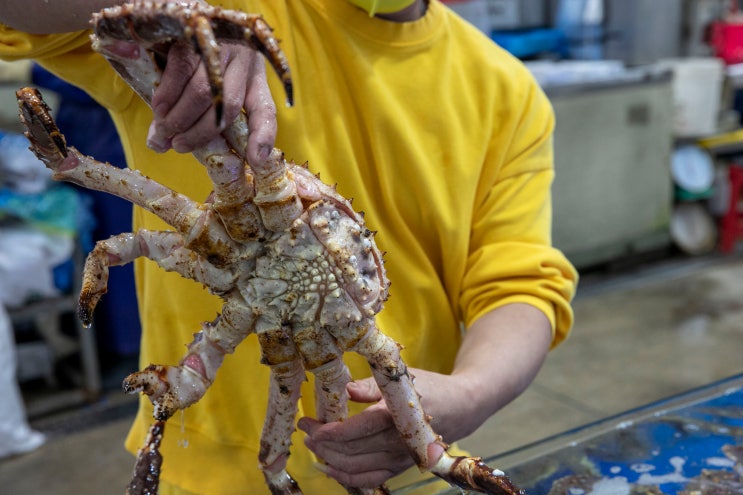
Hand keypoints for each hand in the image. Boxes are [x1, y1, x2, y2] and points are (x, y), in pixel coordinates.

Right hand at [146, 41, 276, 164]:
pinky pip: (181, 72)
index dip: (263, 136)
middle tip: (179, 146)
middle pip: (228, 106)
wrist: (176, 11)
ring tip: (164, 131)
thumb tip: (158, 146)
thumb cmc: (191, 57)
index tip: (256, 159)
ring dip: (180, 119)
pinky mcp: (195, 35)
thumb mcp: (200, 84)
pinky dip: (167, 96)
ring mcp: (221, 46)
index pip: (265, 108)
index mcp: (254, 76)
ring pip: (204, 93)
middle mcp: (243, 60)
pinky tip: (159, 108)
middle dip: (201, 133)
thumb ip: (186, 116)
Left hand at [297, 369, 471, 487]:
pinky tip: (331, 468)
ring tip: (313, 446)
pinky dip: (347, 477)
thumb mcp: (402, 377)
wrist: (460, 408)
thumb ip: (371, 385)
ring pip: (357, 467)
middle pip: (352, 450)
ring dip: (330, 459)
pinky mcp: (400, 467)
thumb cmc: (428, 387)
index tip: (309, 422)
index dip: (328, 430)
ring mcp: (400, 458)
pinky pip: (370, 479)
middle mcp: (398, 442)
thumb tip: (344, 390)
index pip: (355, 429)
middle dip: (322, 443)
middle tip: (306, 430)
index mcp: (397, 415)